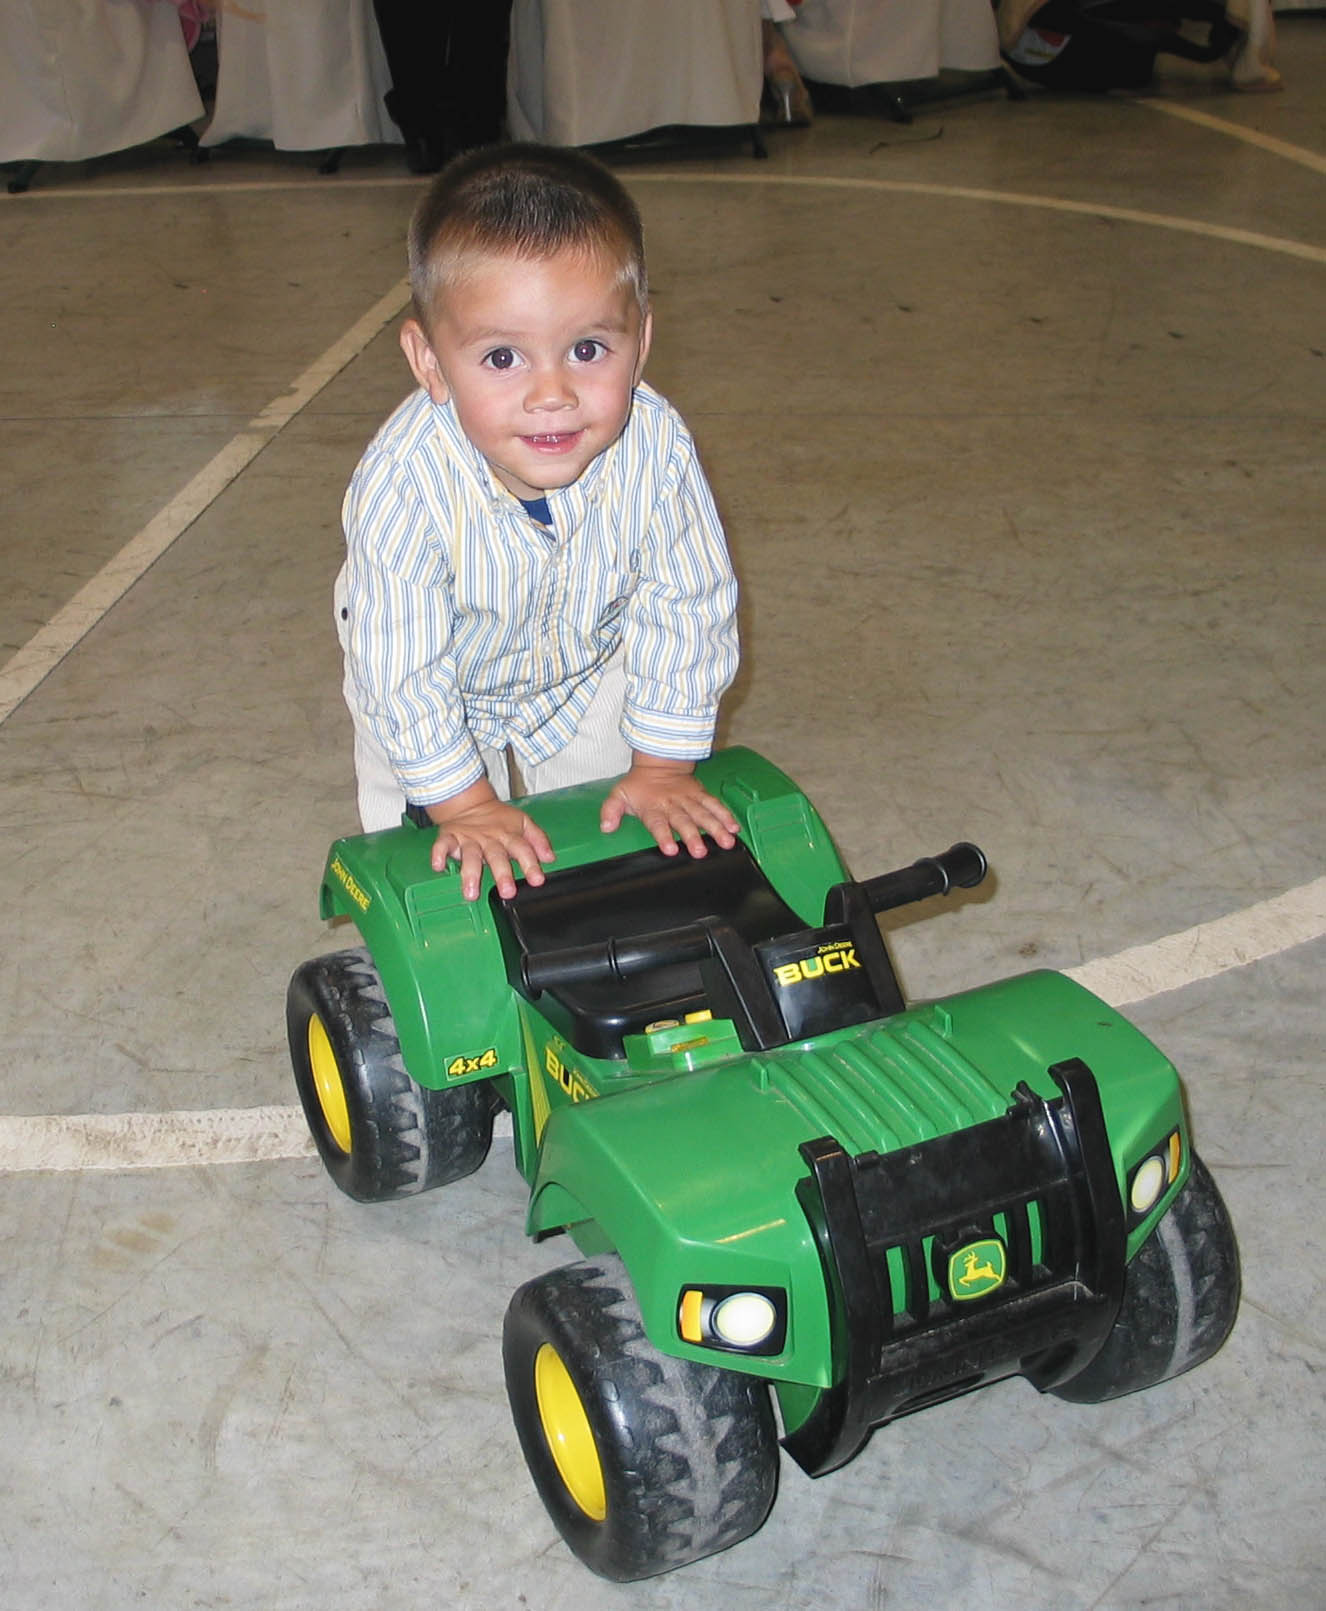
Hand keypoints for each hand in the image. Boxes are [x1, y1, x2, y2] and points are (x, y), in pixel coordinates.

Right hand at [425, 779, 554, 900]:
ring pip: (469, 856)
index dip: (531, 864)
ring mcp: (468, 838)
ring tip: (471, 893)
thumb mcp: (523, 823)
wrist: (469, 803)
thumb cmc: (497, 819)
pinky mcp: (449, 837)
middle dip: (502, 874)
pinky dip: (438, 854)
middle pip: (496, 856)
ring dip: (470, 873)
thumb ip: (537, 839)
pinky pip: (442, 845)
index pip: (522, 849)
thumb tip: (550, 857)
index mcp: (508, 835)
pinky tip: (439, 867)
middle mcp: (489, 839)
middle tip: (507, 892)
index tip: (537, 880)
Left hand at [599, 756, 739, 859]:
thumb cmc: (639, 785)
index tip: (670, 849)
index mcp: (653, 808)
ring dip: (716, 828)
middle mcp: (673, 805)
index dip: (663, 836)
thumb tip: (606, 828)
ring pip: (704, 814)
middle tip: (701, 851)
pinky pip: (715, 805)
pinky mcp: (701, 795)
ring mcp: (689, 800)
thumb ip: (611, 811)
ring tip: (726, 842)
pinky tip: (734, 827)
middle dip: (693, 836)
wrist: (659, 761)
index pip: (658, 823)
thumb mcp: (619, 794)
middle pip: (684, 821)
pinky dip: (725, 815)